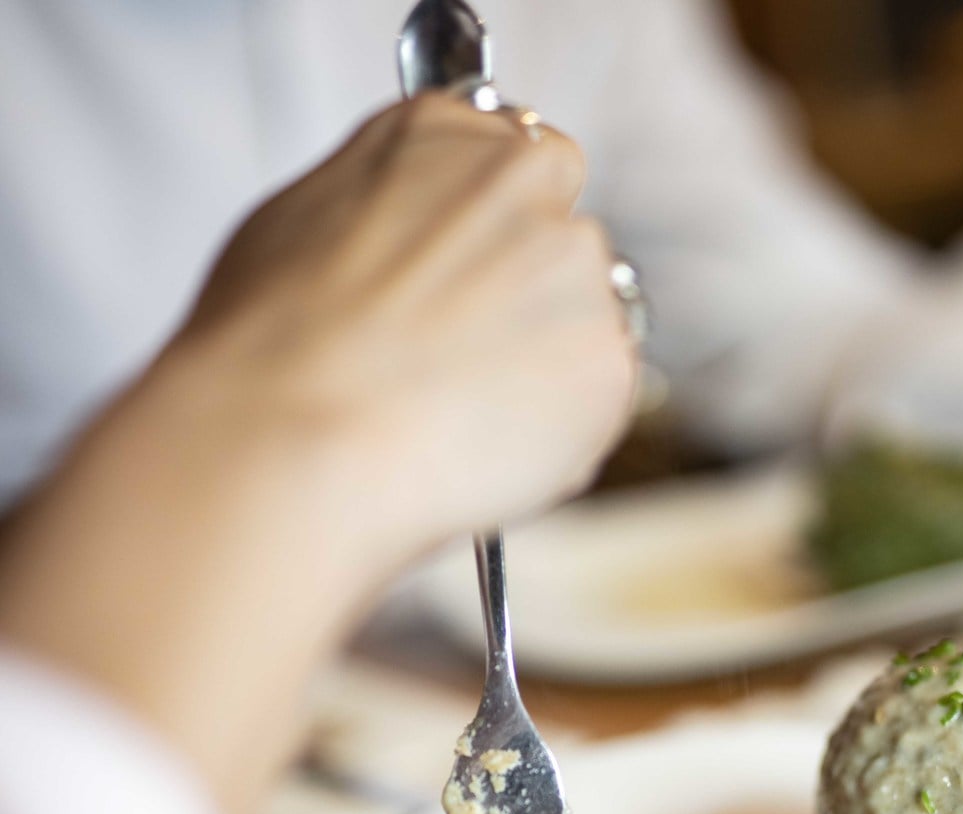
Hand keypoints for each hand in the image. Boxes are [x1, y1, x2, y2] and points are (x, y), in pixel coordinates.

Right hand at [173, 94, 636, 569]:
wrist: (297, 435)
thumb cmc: (271, 346)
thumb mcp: (303, 224)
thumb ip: (390, 214)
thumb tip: (408, 245)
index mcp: (447, 132)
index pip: (521, 164)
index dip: (500, 237)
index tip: (476, 284)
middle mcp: (524, 182)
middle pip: (563, 243)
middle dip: (528, 304)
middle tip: (462, 367)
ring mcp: (576, 271)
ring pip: (586, 327)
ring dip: (545, 368)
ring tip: (458, 417)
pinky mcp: (607, 362)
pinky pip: (596, 403)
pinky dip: (558, 435)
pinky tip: (482, 449)